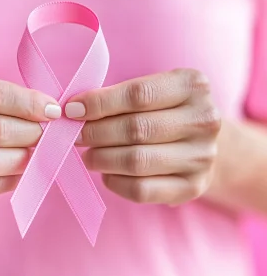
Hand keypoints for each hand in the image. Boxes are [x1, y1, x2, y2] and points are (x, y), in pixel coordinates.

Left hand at [65, 69, 220, 205]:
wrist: (202, 142)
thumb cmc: (165, 110)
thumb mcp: (154, 89)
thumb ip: (119, 96)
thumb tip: (74, 110)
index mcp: (193, 85)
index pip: (138, 94)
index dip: (100, 103)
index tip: (72, 110)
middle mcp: (204, 120)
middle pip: (136, 129)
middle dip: (96, 132)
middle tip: (75, 135)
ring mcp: (202, 156)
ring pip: (136, 161)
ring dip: (102, 158)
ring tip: (88, 154)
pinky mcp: (194, 187)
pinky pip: (142, 190)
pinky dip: (115, 182)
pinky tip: (107, 173)